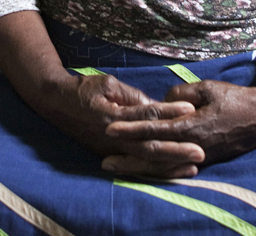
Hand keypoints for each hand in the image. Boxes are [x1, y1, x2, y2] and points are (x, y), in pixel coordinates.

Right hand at [35, 71, 202, 174]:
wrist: (56, 103)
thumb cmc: (83, 89)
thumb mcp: (106, 83)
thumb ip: (130, 96)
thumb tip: (154, 105)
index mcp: (111, 115)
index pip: (144, 115)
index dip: (167, 113)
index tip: (190, 110)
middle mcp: (112, 137)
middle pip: (148, 146)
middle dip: (175, 149)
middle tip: (200, 150)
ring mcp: (110, 150)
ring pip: (144, 161)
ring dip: (170, 164)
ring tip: (194, 165)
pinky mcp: (110, 156)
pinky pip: (137, 166)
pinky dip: (157, 170)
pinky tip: (175, 171)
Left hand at [103, 40, 255, 176]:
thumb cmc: (235, 99)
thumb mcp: (207, 88)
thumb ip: (181, 95)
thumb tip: (162, 101)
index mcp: (192, 126)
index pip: (154, 129)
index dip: (131, 129)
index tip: (110, 128)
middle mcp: (193, 146)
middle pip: (154, 154)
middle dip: (128, 157)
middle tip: (103, 161)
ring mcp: (199, 157)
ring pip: (162, 165)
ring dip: (138, 168)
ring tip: (115, 168)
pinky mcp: (204, 160)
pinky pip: (174, 167)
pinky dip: (156, 170)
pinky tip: (141, 171)